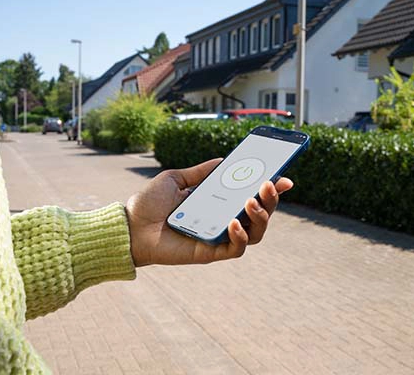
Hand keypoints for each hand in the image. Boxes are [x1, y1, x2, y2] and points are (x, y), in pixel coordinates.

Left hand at [125, 158, 292, 266]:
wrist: (129, 226)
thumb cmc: (149, 204)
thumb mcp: (176, 178)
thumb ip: (200, 172)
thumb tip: (224, 160)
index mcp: (217, 202)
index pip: (251, 196)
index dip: (270, 189)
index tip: (283, 177)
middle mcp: (222, 220)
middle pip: (259, 214)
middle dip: (271, 199)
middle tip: (270, 184)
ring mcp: (218, 237)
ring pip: (255, 233)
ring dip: (261, 217)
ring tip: (252, 201)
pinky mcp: (210, 252)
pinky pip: (235, 249)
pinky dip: (240, 236)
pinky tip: (233, 222)